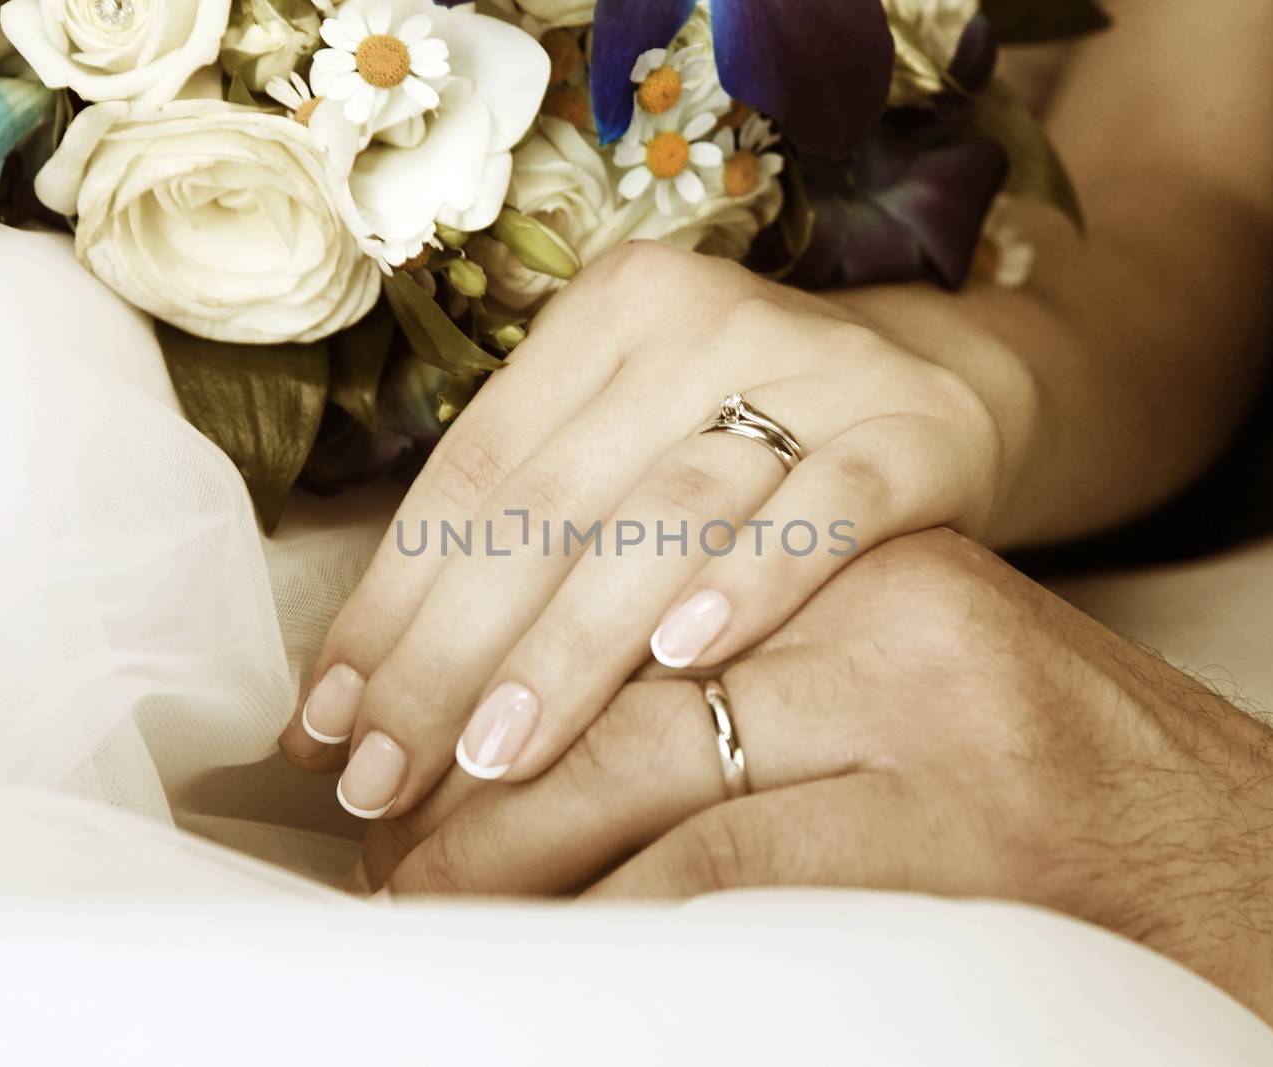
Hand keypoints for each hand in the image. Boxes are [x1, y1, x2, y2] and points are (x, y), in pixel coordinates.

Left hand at [279, 241, 1011, 819]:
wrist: (943, 389)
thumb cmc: (746, 449)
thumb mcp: (632, 457)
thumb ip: (525, 547)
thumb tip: (362, 704)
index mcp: (605, 317)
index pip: (473, 471)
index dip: (390, 601)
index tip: (329, 725)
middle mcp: (698, 321)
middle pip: (549, 500)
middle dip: (452, 652)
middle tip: (386, 777)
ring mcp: (812, 366)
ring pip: (667, 511)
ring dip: (574, 643)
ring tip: (498, 756)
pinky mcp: (912, 427)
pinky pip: (826, 506)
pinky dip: (753, 581)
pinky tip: (690, 661)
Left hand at [365, 530, 1272, 1065]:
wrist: (1250, 860)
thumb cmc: (1041, 771)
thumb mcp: (895, 668)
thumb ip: (749, 659)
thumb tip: (533, 710)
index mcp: (858, 546)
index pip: (611, 550)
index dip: (465, 624)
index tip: (377, 708)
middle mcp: (889, 605)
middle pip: (615, 654)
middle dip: (469, 736)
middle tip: (376, 814)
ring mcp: (934, 709)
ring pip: (656, 760)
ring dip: (512, 838)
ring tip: (425, 887)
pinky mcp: (966, 822)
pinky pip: (741, 862)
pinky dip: (627, 894)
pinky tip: (558, 920)